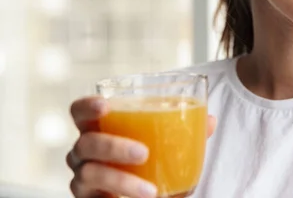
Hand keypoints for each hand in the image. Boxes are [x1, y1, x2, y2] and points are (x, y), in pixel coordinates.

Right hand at [66, 96, 216, 197]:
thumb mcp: (169, 144)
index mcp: (100, 128)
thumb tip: (210, 120)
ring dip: (121, 181)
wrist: (147, 195)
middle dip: (114, 146)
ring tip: (151, 191)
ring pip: (89, 174)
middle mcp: (84, 151)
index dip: (87, 106)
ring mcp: (82, 178)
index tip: (107, 106)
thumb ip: (186, 130)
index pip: (79, 111)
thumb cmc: (151, 161)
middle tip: (144, 153)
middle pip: (85, 142)